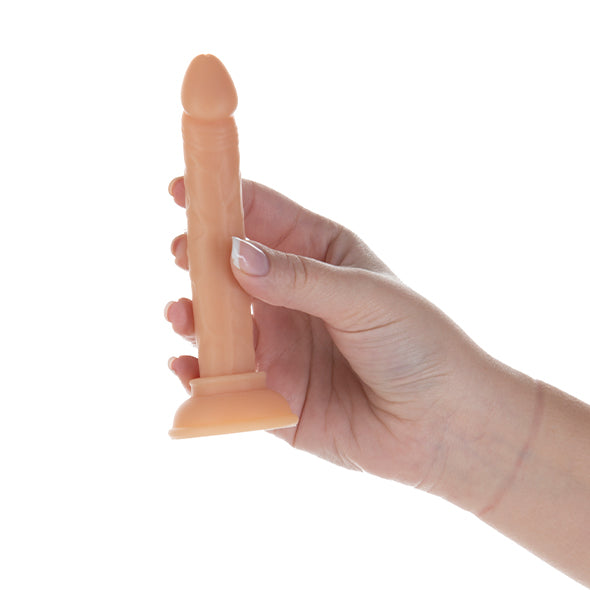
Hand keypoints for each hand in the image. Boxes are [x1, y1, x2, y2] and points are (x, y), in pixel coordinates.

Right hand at [165, 177, 494, 487]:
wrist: (441, 424)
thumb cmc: (418, 345)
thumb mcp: (364, 296)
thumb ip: (298, 278)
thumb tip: (235, 254)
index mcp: (320, 257)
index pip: (263, 217)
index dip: (222, 200)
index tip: (183, 189)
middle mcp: (292, 298)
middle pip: (230, 269)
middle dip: (198, 258)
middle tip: (182, 254)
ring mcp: (278, 346)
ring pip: (218, 323)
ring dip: (191, 315)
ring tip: (181, 313)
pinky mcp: (270, 393)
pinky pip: (223, 380)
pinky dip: (198, 373)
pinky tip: (187, 366)